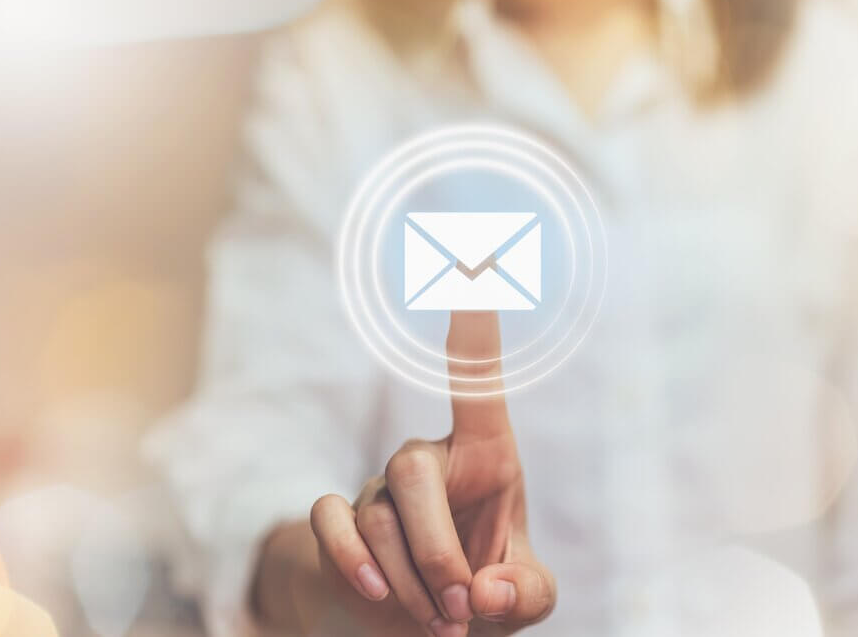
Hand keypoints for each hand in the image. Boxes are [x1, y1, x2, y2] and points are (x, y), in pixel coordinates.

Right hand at [310, 311, 554, 635]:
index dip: (474, 326)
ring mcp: (378, 488)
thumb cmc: (482, 595)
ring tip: (437, 625)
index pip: (477, 382)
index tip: (473, 257)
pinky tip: (372, 593)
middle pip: (412, 474)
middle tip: (459, 612)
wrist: (419, 628)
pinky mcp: (340, 521)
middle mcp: (427, 460)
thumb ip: (526, 593)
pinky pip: (331, 522)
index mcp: (486, 457)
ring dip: (409, 583)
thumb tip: (484, 588)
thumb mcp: (525, 599)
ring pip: (378, 519)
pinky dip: (351, 561)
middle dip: (437, 550)